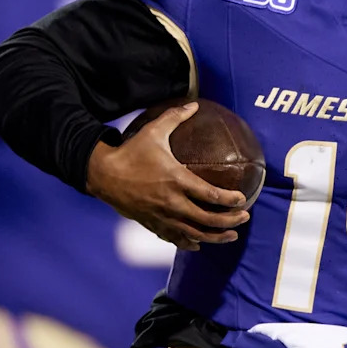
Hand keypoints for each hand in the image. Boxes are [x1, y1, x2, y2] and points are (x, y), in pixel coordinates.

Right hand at [86, 101, 249, 250]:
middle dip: (230, 220)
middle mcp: (171, 202)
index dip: (230, 200)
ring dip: (215, 237)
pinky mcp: (151, 223)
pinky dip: (188, 242)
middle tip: (245, 217)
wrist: (101, 174)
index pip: (210, 195)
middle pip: (207, 219)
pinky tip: (198, 243)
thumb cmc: (131, 151)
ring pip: (194, 233)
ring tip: (231, 235)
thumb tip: (194, 104)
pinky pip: (173, 238)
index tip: (243, 199)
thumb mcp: (154, 131)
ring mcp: (161, 216)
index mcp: (177, 180)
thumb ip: (176, 117)